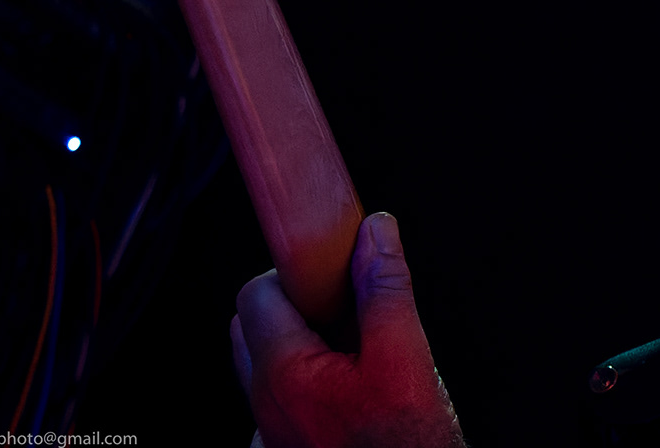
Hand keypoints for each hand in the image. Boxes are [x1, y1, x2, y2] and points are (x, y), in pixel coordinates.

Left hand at [232, 213, 464, 447]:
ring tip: (351, 353)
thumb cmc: (408, 446)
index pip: (254, 293)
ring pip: (263, 368)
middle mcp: (265, 406)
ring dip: (297, 346)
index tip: (333, 273)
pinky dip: (303, 386)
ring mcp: (272, 434)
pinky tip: (346, 395)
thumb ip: (386, 290)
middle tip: (344, 312)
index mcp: (284, 373)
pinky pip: (277, 405)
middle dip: (293, 307)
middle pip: (251, 327)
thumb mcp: (407, 360)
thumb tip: (376, 232)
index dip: (294, 272)